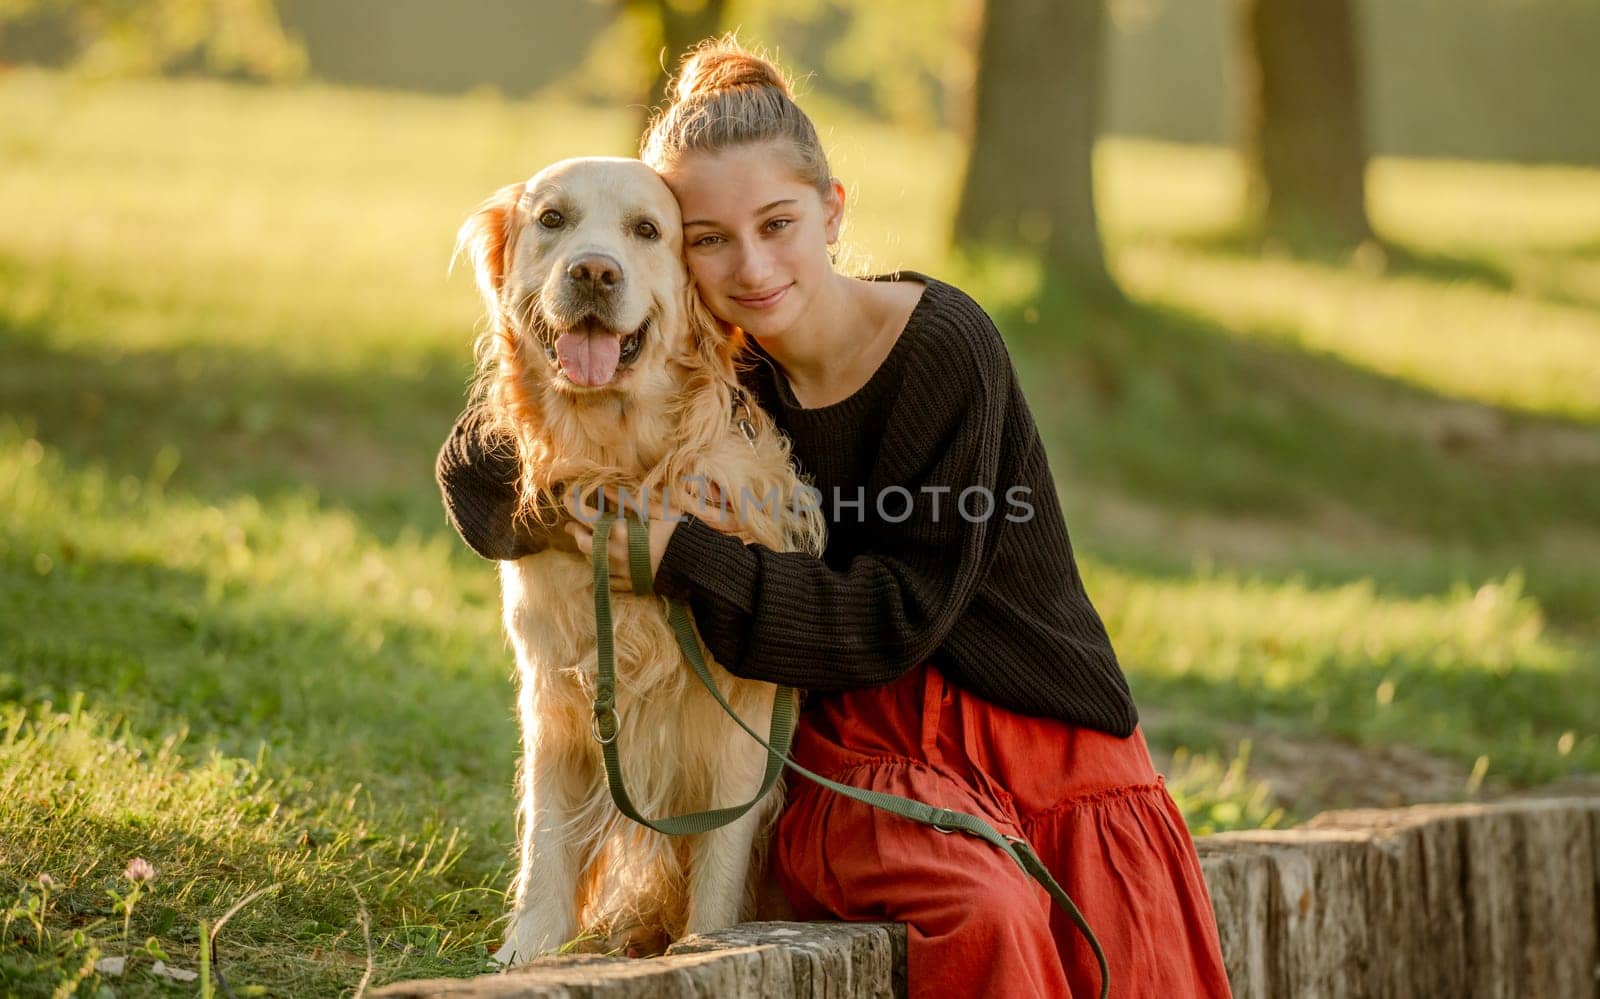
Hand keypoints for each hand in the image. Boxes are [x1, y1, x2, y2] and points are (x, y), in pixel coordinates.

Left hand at [562, 484, 745, 592]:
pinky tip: (597, 574)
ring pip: (593, 562)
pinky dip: (600, 576)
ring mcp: (620, 571)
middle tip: (572, 526)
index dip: (573, 505)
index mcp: (618, 530)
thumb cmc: (677, 531)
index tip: (567, 498)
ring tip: (587, 543)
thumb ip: (626, 499)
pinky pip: (607, 583)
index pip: (585, 515)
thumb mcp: (654, 509)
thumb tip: (604, 488)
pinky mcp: (629, 585)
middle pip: (583, 542)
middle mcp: (613, 552)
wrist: (695, 563)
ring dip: (587, 550)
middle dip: (576, 532)